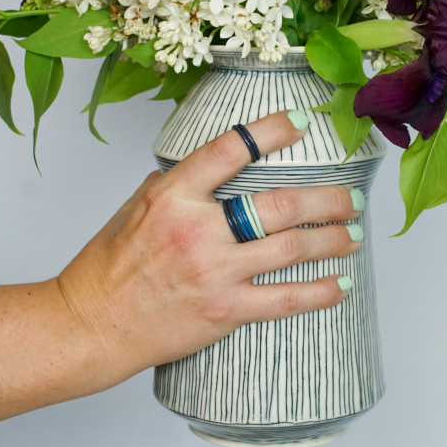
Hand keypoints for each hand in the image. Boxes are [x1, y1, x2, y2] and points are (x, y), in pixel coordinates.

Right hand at [57, 110, 363, 382]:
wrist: (92, 324)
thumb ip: (180, 184)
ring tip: (355, 232)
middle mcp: (197, 230)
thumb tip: (218, 166)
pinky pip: (286, 299)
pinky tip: (342, 284)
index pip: (231, 149)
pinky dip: (321, 291)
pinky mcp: (225, 311)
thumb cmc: (110, 266)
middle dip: (327, 199)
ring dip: (334, 239)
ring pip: (292, 248)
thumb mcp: (137, 207)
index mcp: (173, 195)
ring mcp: (215, 272)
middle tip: (351, 197)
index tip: (302, 123)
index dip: (272, 130)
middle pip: (280, 204)